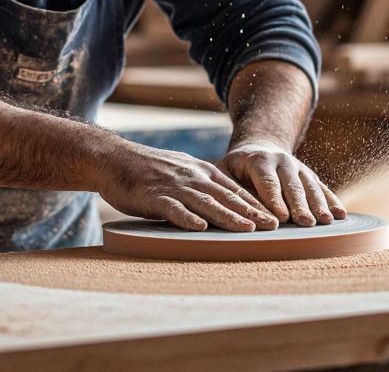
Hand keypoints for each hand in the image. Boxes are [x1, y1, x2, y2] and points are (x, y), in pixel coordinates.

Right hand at [97, 143, 279, 231]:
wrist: (114, 159)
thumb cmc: (148, 170)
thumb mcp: (182, 172)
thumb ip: (202, 186)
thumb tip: (224, 202)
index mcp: (200, 172)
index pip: (234, 190)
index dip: (255, 205)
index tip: (274, 218)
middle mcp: (191, 177)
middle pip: (226, 197)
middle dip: (251, 212)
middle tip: (272, 226)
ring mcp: (173, 186)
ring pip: (205, 203)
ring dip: (227, 216)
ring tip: (246, 228)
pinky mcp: (153, 196)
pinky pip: (172, 208)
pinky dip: (187, 218)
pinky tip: (199, 228)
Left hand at [220, 141, 345, 226]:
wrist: (259, 148)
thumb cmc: (237, 168)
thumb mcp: (225, 172)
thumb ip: (230, 189)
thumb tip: (237, 213)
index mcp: (259, 160)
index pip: (267, 181)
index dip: (274, 200)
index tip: (281, 218)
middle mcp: (282, 161)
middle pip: (292, 185)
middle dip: (299, 205)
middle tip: (305, 222)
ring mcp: (299, 167)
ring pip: (310, 186)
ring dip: (320, 204)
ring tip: (327, 221)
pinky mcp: (309, 175)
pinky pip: (322, 188)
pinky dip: (332, 201)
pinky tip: (341, 215)